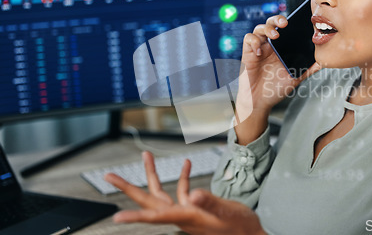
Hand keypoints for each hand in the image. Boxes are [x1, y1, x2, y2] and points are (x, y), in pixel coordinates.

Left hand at [104, 151, 265, 234]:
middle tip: (109, 176)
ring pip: (161, 193)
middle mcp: (182, 216)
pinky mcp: (194, 208)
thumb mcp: (227, 213)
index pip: (155, 217)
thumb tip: (192, 195)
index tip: (116, 217)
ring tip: (146, 156)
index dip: (135, 217)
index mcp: (187, 218)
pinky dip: (183, 177)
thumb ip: (210, 203)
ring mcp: (187, 212)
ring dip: (152, 174)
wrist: (250, 234)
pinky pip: (182, 191)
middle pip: (148, 202)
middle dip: (128, 188)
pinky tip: (187, 164)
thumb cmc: (241, 227)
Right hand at [238, 15, 320, 113]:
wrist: (260, 102)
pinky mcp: (248, 53)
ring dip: (267, 28)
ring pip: (259, 28)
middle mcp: (269, 45)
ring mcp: (258, 48)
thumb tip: (324, 61)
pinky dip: (253, 41)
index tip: (296, 22)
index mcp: (281, 48)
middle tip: (285, 24)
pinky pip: (248, 39)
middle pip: (271, 23)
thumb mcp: (296, 77)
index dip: (289, 22)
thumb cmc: (275, 89)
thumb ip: (309, 68)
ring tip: (274, 36)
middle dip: (277, 19)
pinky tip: (259, 51)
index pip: (284, 28)